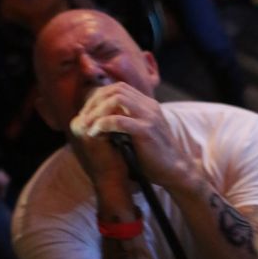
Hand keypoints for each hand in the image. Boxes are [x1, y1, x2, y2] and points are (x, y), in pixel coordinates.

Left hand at [70, 82, 189, 188]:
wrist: (174, 170)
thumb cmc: (154, 156)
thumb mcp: (139, 133)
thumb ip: (125, 123)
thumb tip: (98, 120)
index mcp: (147, 105)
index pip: (118, 88)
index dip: (99, 97)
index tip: (87, 114)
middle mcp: (149, 106)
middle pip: (115, 89)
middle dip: (95, 102)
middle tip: (83, 118)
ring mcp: (149, 117)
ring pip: (117, 99)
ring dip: (97, 111)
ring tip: (87, 125)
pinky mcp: (146, 130)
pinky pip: (119, 120)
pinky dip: (103, 124)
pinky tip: (94, 134)